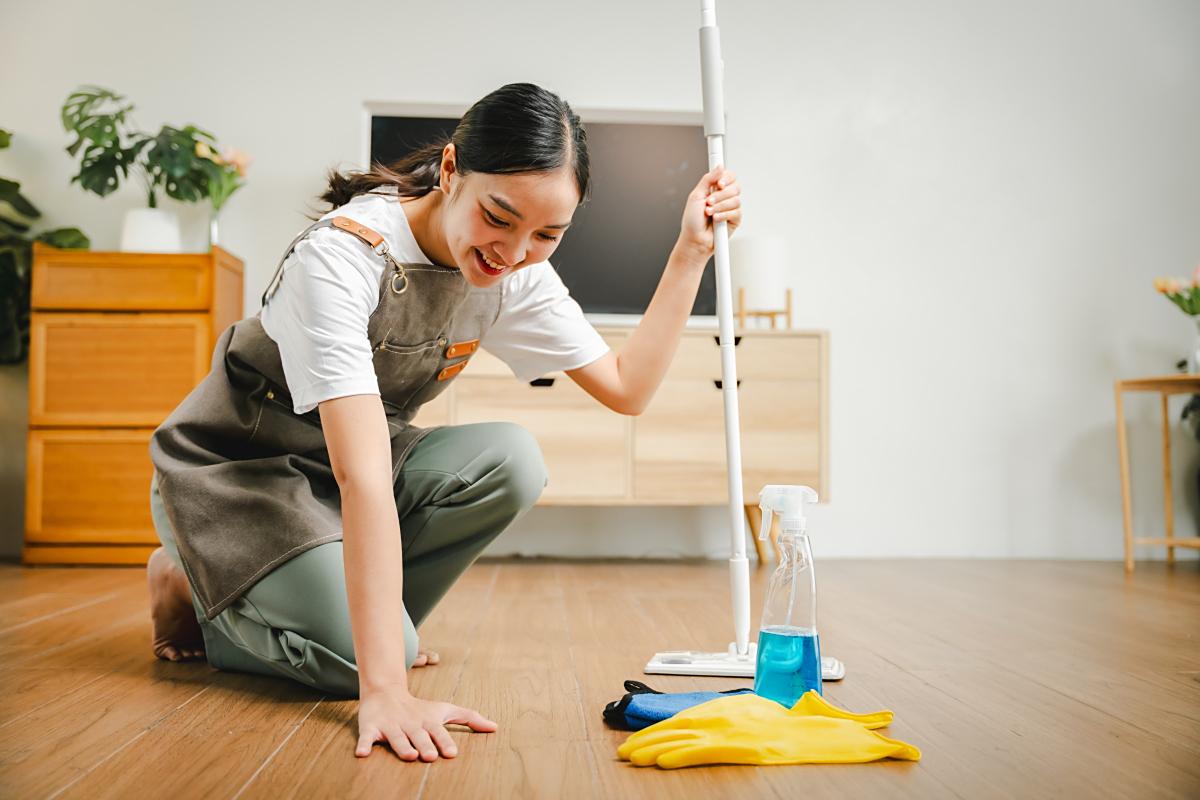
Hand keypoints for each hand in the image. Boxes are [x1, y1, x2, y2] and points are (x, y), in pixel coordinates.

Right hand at [356, 684, 497, 760]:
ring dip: (402, 746)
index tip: (451, 753)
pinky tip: (362, 753)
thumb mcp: (445, 710)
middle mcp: (411, 724)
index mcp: (428, 722)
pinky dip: (364, 744)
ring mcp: (391, 726)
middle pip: (418, 736)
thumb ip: (469, 718)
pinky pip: (367, 737)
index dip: (444, 742)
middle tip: (429, 756)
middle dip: (424, 745)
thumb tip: (496, 727)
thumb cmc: (420, 708)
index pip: (438, 733)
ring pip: (396, 738)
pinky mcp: (371, 728)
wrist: (385, 692)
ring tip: (409, 755)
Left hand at [676, 166, 741, 260]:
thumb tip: (719, 166)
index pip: (728, 176)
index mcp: (714, 189)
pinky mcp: (735, 219)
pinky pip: (736, 212)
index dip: (726, 178)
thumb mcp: (696, 196)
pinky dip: (724, 215)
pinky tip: (716, 220)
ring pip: (736, 200)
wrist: (695, 240)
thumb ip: (708, 179)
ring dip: (720, 207)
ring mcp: (730, 208)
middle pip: (735, 187)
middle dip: (720, 195)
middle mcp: (724, 197)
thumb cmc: (692, 221)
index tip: (719, 184)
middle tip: (709, 202)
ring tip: (709, 213)